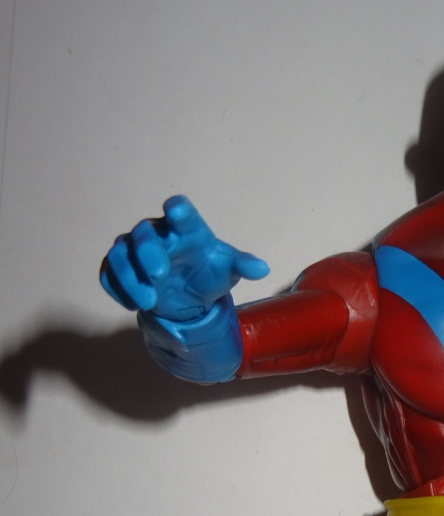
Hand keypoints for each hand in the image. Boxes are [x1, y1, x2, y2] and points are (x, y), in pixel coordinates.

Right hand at [100, 195, 268, 320]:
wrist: (189, 295)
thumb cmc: (208, 273)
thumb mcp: (228, 270)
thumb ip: (242, 265)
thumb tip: (262, 269)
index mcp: (185, 228)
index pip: (180, 212)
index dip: (177, 209)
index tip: (176, 210)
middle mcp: (156, 234)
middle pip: (145, 233)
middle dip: (149, 252)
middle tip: (160, 274)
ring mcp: (134, 250)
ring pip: (121, 253)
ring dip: (131, 277)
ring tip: (149, 302)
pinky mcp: (120, 269)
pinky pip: (108, 274)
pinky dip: (117, 289)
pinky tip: (133, 306)